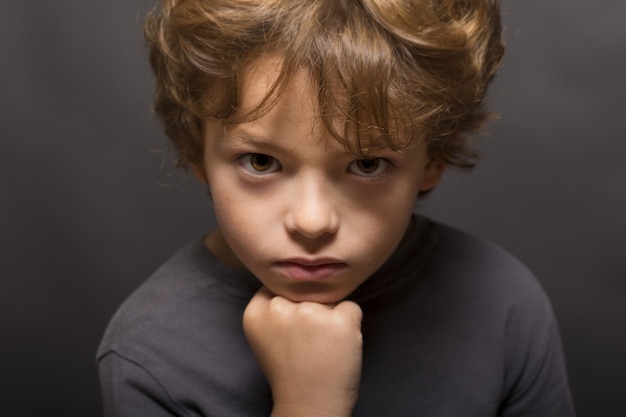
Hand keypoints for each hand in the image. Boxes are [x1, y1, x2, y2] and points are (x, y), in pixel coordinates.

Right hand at [243, 287, 362, 416]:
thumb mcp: (265, 337)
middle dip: (310, 308)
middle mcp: (280, 308)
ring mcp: (311, 313)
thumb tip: (295, 282)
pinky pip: (351, 308)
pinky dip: (351, 324)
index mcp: (256, 312)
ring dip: (330, 316)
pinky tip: (339, 345)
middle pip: (303, 291)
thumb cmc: (289, 372)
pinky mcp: (339, 321)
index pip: (276, 285)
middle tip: (308, 341)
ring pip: (328, 299)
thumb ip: (272, 309)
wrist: (309, 405)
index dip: (289, 301)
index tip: (291, 324)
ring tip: (323, 346)